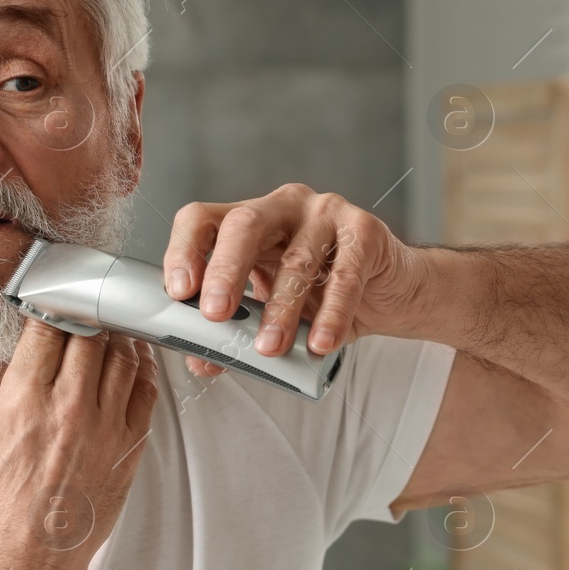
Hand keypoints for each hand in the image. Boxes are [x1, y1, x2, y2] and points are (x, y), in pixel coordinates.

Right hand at [0, 320, 157, 569]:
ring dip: (117, 336)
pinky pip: (146, 393)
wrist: (24, 567)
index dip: (50, 305)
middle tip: (79, 307)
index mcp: (22, 402)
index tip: (48, 297)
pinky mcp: (129, 450)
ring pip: (124, 358)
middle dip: (85, 315)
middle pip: (90, 335)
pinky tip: (134, 360)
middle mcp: (68, 410)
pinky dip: (143, 369)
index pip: (48, 328)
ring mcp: (104, 429)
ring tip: (107, 327)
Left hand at [162, 183, 425, 375]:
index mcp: (248, 220)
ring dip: (279, 309)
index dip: (183, 250)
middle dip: (224, 271)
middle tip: (215, 314)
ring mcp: (325, 212)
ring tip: (269, 348)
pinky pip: (345, 274)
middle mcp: (282, 207)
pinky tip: (319, 343)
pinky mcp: (365, 231)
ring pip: (296, 258)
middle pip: (242, 225)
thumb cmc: (322, 296)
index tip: (178, 293)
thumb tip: (203, 362)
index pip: (202, 219)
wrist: (390, 293)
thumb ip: (236, 332)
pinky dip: (331, 313)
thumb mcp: (271, 313)